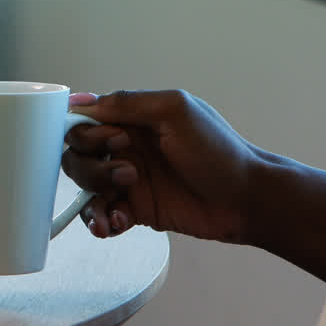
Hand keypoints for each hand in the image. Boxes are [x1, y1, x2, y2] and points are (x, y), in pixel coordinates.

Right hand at [62, 89, 259, 242]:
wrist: (247, 200)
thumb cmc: (220, 151)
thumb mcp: (176, 111)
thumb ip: (129, 103)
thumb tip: (82, 101)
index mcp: (133, 120)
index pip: (84, 121)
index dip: (86, 133)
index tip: (111, 141)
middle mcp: (125, 147)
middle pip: (77, 155)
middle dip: (91, 167)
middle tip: (128, 173)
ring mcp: (128, 180)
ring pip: (84, 186)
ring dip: (92, 196)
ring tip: (121, 204)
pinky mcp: (135, 209)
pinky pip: (101, 214)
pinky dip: (100, 220)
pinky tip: (116, 224)